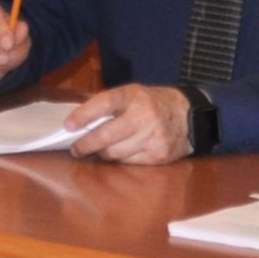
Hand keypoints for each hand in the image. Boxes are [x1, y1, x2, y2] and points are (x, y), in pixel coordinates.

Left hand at [66, 85, 191, 163]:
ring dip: (102, 153)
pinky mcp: (158, 155)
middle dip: (85, 144)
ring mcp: (152, 137)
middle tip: (76, 148)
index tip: (68, 126)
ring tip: (97, 150)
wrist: (190, 116)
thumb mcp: (133, 94)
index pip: (104, 103)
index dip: (84, 115)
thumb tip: (79, 121)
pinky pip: (129, 163)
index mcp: (134, 96)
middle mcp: (143, 116)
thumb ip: (109, 105)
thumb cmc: (153, 103)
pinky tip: (118, 154)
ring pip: (115, 153)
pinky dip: (119, 160)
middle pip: (106, 136)